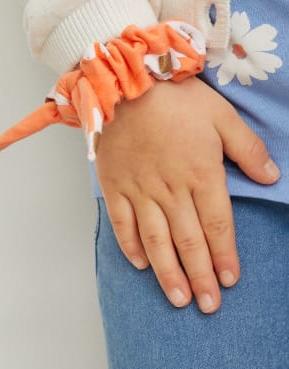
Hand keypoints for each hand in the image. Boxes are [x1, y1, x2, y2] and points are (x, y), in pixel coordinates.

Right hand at [95, 76, 279, 313]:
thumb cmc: (176, 98)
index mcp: (201, 174)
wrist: (127, 83)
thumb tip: (272, 177)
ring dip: (168, 272)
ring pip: (156, 239)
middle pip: (188, 240)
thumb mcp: (222, 115)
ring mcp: (139, 189)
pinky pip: (122, 222)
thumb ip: (248, 148)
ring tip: (178, 298)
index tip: (230, 280)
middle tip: (207, 304)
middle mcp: (170, 190)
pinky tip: (140, 264)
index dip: (225, 255)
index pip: (217, 224)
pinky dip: (130, 246)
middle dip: (200, 275)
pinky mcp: (115, 184)